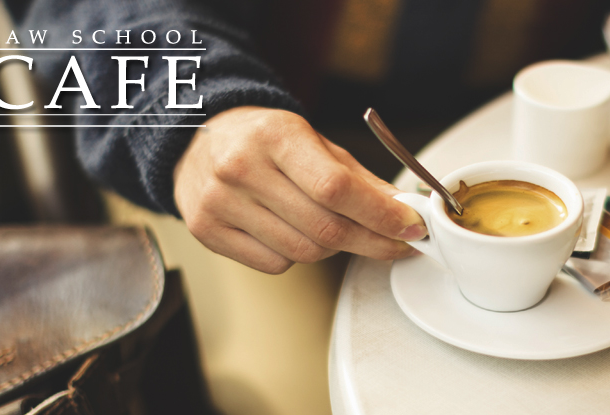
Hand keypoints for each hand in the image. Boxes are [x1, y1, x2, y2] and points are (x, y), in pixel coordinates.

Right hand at [173, 106, 425, 273]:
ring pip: (303, 252)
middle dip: (371, 241)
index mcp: (276, 136)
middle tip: (394, 242)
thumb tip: (402, 212)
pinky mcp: (207, 231)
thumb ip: (360, 179)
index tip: (411, 227)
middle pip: (324, 227)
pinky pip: (276, 264)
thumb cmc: (264, 141)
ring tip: (333, 227)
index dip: (381, 215)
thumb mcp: (315, 143)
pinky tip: (292, 230)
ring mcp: (219, 202)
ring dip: (333, 248)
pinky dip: (296, 255)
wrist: (198, 138)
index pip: (336, 188)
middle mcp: (242, 168)